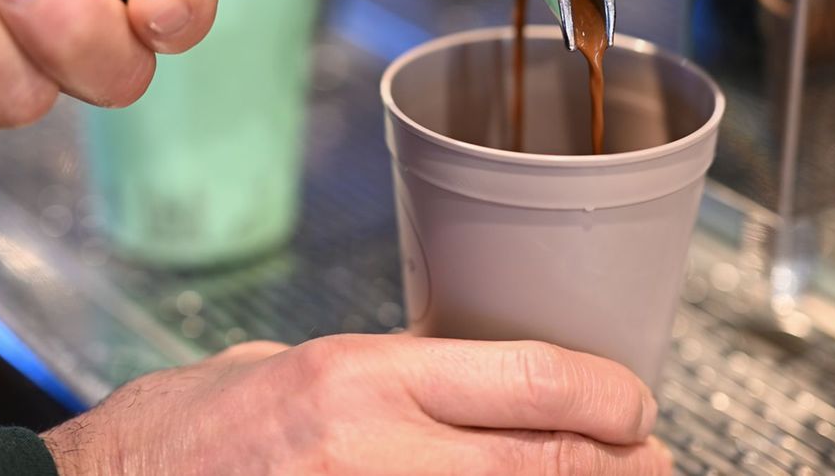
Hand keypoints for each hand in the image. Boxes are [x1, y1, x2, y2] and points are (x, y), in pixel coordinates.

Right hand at [41, 334, 671, 474]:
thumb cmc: (182, 433)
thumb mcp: (286, 370)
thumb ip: (382, 380)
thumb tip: (467, 385)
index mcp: (358, 377)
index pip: (529, 378)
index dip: (608, 395)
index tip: (634, 403)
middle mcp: (374, 448)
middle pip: (546, 461)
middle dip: (620, 464)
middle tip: (653, 458)